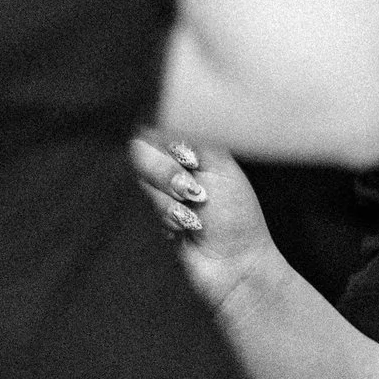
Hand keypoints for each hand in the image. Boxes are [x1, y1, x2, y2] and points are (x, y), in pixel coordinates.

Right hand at [129, 132, 276, 314]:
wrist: (235, 264)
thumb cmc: (237, 217)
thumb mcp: (223, 166)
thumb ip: (193, 135)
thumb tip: (164, 114)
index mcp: (194, 146)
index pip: (160, 123)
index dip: (166, 140)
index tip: (188, 159)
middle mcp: (174, 163)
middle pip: (141, 148)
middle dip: (166, 172)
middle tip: (194, 192)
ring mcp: (161, 189)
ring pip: (141, 177)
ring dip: (170, 198)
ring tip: (195, 213)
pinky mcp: (151, 214)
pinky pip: (144, 203)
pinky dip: (168, 215)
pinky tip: (187, 228)